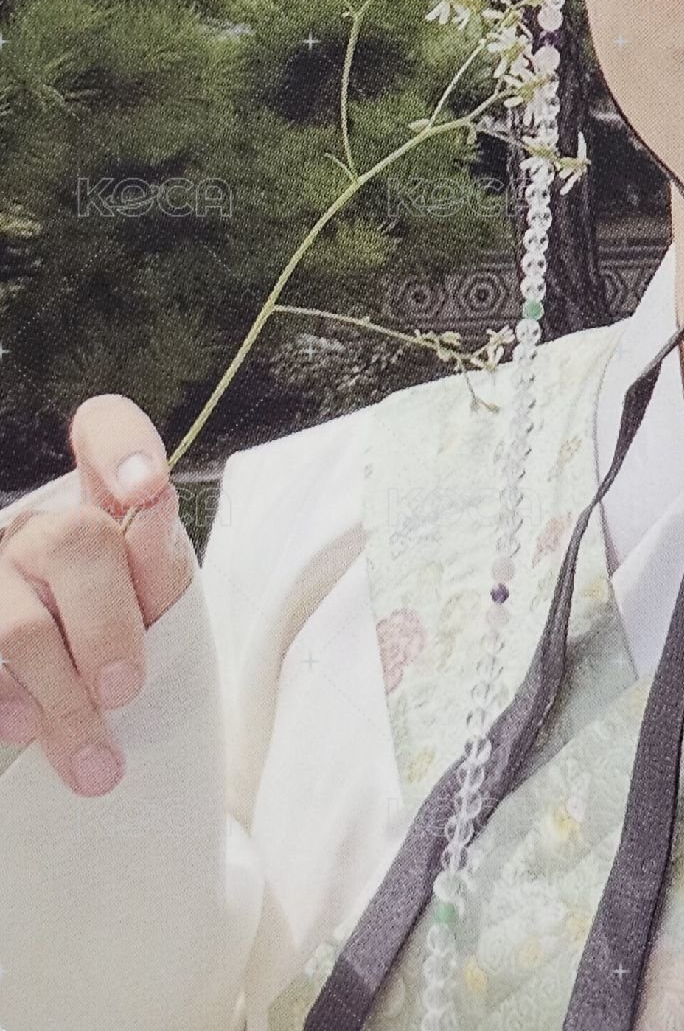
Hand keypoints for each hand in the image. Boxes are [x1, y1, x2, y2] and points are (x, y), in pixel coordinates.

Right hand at [0, 395, 194, 796]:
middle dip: (105, 626)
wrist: (80, 702)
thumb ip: (159, 562)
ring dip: (60, 700)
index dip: (122, 444)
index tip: (147, 490)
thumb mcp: (159, 603)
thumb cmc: (125, 640)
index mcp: (100, 503)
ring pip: (15, 625)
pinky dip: (7, 707)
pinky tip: (26, 733)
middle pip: (70, 542)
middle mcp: (35, 528)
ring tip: (95, 764)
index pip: (103, 428)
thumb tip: (151, 507)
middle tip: (128, 689)